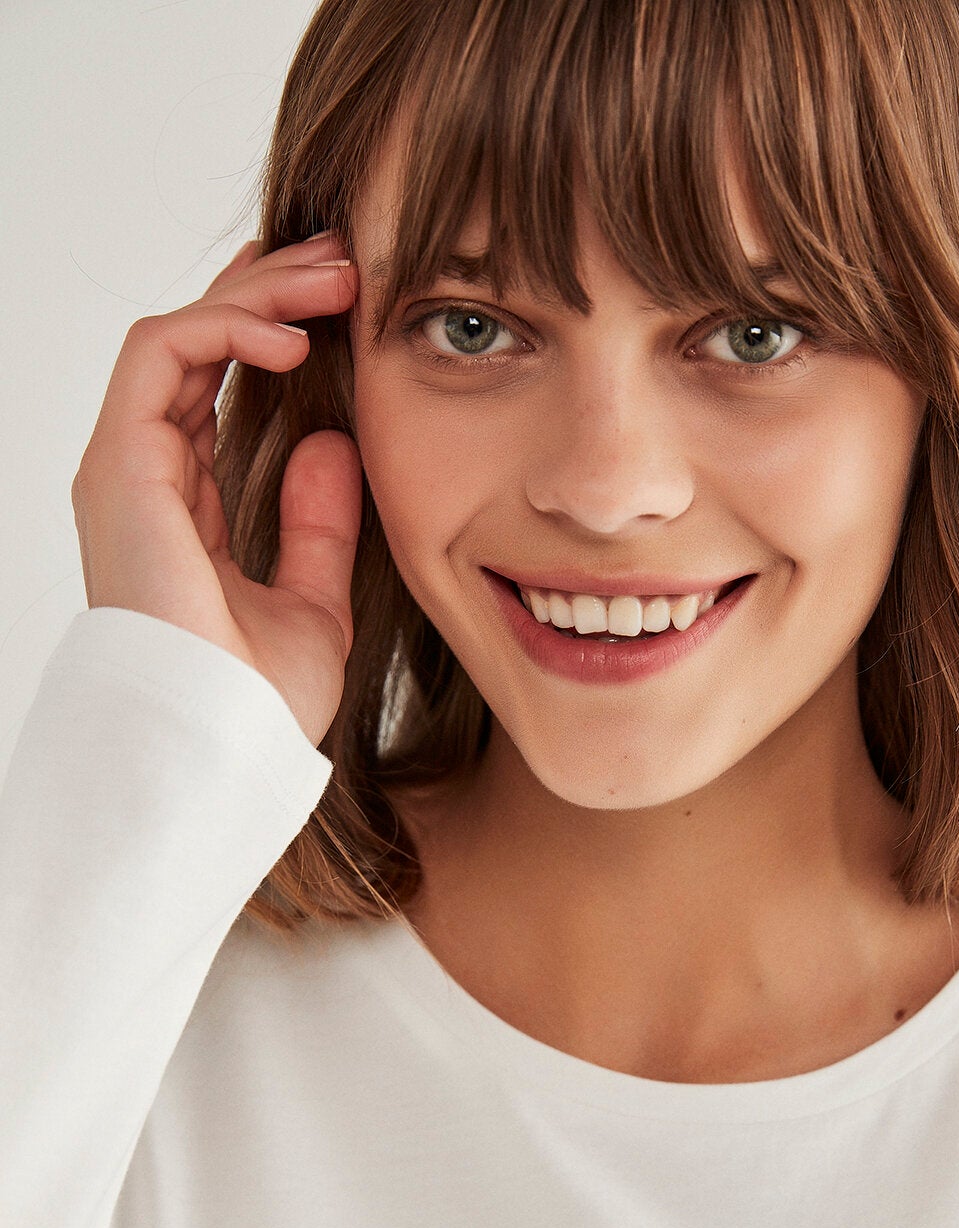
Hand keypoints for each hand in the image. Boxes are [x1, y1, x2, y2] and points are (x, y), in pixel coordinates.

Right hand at [70, 232, 361, 746]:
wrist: (223, 749)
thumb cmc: (256, 701)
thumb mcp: (312, 602)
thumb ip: (316, 526)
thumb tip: (330, 445)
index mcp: (180, 504)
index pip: (215, 385)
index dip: (273, 329)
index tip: (344, 303)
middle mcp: (143, 476)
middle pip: (198, 346)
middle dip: (272, 290)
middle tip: (348, 260)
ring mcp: (126, 467)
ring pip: (180, 333)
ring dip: (258, 293)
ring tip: (337, 276)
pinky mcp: (121, 464)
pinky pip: (162, 353)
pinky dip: (226, 327)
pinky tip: (295, 336)